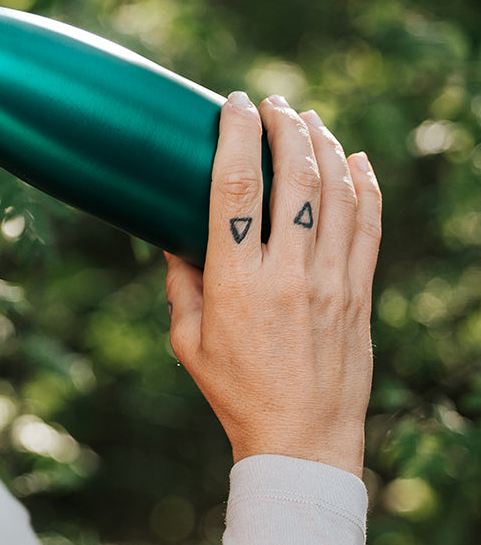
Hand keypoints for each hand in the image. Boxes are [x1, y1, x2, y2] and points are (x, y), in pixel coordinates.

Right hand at [165, 93, 381, 476]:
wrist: (301, 441)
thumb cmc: (236, 393)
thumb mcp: (188, 342)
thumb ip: (180, 284)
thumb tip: (173, 237)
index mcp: (236, 284)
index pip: (236, 189)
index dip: (236, 136)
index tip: (233, 105)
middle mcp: (287, 275)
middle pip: (294, 178)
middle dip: (284, 127)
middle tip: (273, 103)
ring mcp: (331, 282)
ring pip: (337, 193)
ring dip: (324, 145)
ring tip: (309, 119)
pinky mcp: (360, 294)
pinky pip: (370, 225)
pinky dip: (366, 185)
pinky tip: (355, 158)